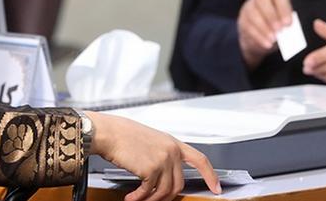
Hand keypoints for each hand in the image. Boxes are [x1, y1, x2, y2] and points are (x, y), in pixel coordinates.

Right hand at [87, 112, 220, 200]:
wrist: (108, 132)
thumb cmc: (122, 135)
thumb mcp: (150, 140)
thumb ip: (162, 154)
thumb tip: (165, 176)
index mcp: (173, 143)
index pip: (200, 159)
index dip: (210, 175)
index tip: (217, 188)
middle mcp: (171, 151)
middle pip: (180, 184)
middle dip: (167, 197)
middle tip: (154, 200)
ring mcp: (163, 160)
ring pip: (165, 191)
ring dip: (150, 200)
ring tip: (138, 199)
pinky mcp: (151, 169)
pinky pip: (149, 192)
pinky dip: (139, 198)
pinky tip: (131, 197)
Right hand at [237, 0, 292, 68]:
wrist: (262, 36)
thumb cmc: (278, 26)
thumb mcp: (284, 24)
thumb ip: (286, 25)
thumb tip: (287, 32)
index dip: (283, 9)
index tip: (288, 23)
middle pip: (262, 0)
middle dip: (271, 16)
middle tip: (279, 30)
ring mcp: (248, 7)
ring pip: (252, 14)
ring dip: (264, 28)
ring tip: (273, 39)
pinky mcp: (242, 20)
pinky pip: (248, 27)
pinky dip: (258, 37)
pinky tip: (266, 44)